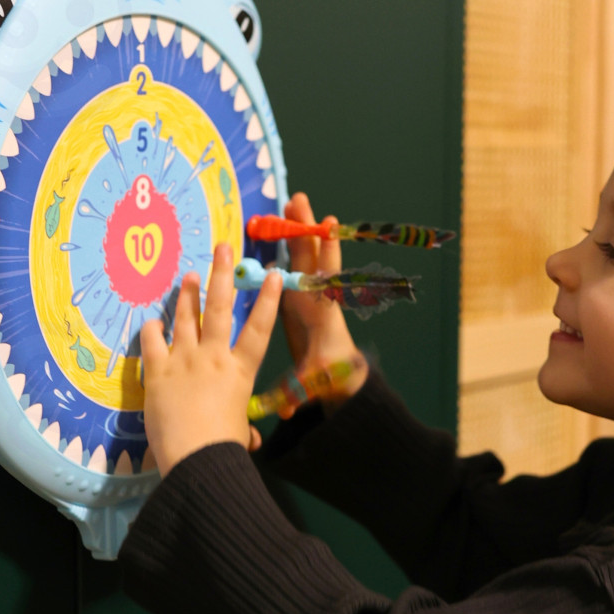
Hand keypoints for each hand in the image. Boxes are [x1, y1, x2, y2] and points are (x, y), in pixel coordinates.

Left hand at [140, 243, 282, 476]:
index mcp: (240, 372)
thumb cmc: (224, 447)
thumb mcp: (239, 433)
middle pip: (220, 309)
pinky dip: (153, 328)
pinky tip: (153, 320)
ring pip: (187, 318)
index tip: (274, 275)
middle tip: (222, 248)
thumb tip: (248, 440)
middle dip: (221, 275)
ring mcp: (184, 361)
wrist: (196, 456)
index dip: (268, 301)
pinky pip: (153, 342)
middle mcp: (214, 358)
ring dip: (187, 294)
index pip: (260, 329)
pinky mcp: (158, 372)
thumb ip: (242, 428)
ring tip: (189, 274)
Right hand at [279, 190, 367, 402]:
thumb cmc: (327, 378)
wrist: (337, 378)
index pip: (326, 279)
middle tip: (301, 200)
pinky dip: (285, 245)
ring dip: (296, 230)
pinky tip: (276, 226)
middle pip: (313, 258)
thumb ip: (299, 395)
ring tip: (290, 202)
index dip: (328, 254)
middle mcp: (318, 298)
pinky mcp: (298, 296)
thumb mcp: (313, 386)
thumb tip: (288, 413)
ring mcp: (308, 294)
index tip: (330, 228)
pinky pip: (292, 264)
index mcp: (322, 315)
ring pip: (303, 256)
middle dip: (308, 230)